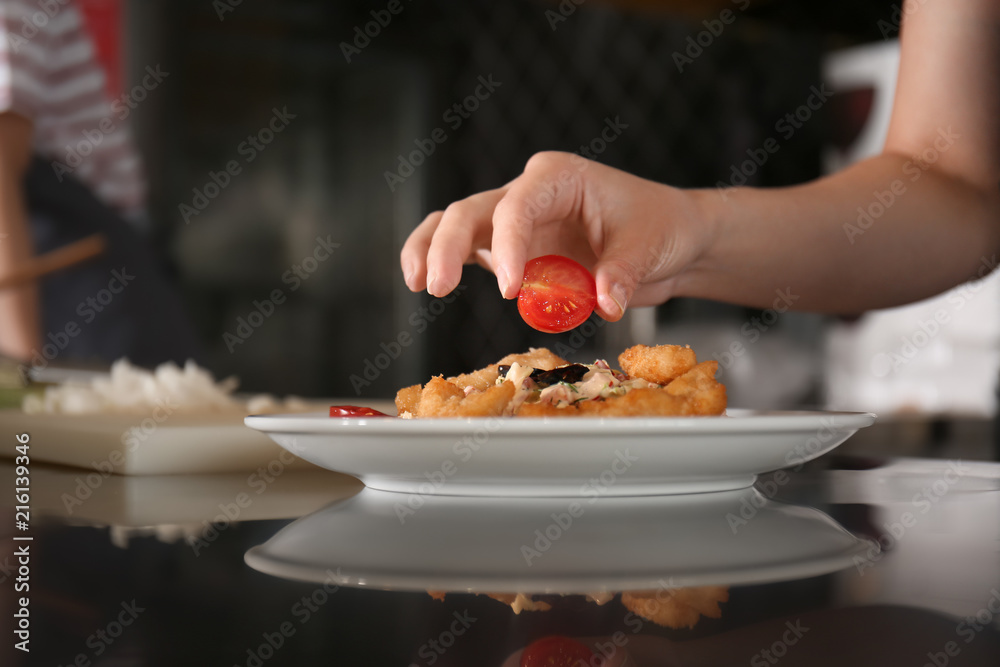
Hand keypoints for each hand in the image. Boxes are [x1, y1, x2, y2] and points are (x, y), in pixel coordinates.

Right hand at [400, 151, 714, 320]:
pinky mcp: (513, 250)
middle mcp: (529, 192)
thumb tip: (603, 301)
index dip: (508, 245)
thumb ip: (622, 273)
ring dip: (431, 250)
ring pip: (456, 225)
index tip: (511, 287)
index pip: (518, 206)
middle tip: (438, 286)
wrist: (670, 240)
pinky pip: (468, 251)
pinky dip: (445, 264)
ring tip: (419, 283)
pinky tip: (426, 284)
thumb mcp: (650, 246)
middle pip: (471, 210)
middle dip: (449, 246)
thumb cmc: (661, 227)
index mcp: (559, 177)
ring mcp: (516, 222)